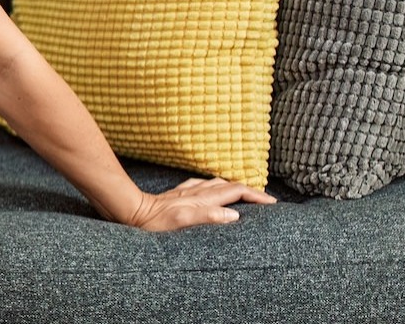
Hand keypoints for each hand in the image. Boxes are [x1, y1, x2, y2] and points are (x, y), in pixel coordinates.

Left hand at [123, 177, 277, 230]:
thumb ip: (208, 216)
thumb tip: (234, 214)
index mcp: (203, 199)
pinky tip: (210, 190)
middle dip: (250, 191)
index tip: (272, 203)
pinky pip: (201, 185)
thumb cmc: (154, 221)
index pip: (237, 192)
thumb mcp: (182, 221)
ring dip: (233, 187)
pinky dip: (213, 187)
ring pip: (217, 184)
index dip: (256, 196)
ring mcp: (187, 192)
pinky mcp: (177, 194)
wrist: (131, 211)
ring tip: (243, 194)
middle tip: (265, 200)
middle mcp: (197, 192)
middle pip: (230, 185)